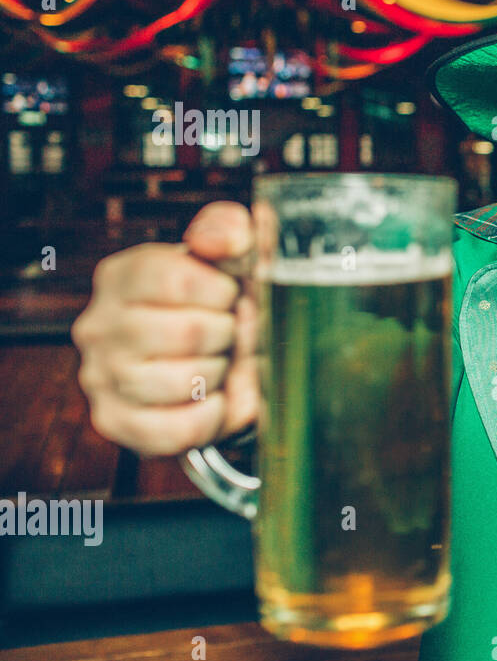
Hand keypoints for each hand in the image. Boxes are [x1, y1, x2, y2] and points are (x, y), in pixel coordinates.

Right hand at [72, 202, 258, 455]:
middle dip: (227, 334)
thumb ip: (230, 232)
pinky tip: (212, 399)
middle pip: (188, 332)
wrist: (206, 361)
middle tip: (228, 333)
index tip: (229, 295)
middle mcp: (100, 325)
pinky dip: (210, 416)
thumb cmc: (213, 305)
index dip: (221, 290)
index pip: (175, 277)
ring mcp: (101, 376)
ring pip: (185, 381)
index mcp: (121, 277)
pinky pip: (178, 428)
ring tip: (217, 362)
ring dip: (220, 373)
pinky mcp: (116, 422)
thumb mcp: (226, 258)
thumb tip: (232, 236)